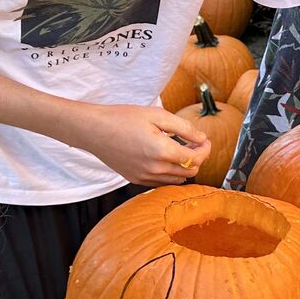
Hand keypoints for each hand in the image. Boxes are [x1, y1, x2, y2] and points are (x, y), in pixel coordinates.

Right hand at [69, 105, 208, 185]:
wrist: (94, 130)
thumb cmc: (123, 118)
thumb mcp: (158, 116)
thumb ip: (184, 128)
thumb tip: (202, 139)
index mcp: (162, 151)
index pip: (196, 159)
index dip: (205, 150)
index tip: (204, 140)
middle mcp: (155, 169)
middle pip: (189, 172)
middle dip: (197, 158)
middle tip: (193, 143)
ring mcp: (144, 177)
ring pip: (176, 179)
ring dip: (184, 166)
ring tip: (179, 149)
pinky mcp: (136, 180)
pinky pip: (161, 182)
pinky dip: (169, 173)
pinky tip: (164, 158)